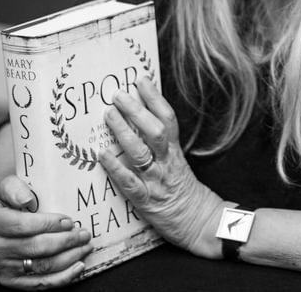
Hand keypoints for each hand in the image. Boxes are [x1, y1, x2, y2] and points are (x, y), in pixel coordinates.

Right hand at [0, 174, 93, 287]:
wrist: (0, 216)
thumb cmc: (9, 198)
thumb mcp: (7, 185)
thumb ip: (14, 188)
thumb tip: (26, 199)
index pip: (24, 226)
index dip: (49, 224)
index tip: (69, 221)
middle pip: (37, 248)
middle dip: (66, 241)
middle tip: (84, 234)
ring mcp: (2, 267)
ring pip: (42, 266)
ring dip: (69, 258)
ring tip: (85, 247)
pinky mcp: (11, 281)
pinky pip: (40, 284)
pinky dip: (62, 277)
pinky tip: (77, 266)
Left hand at [98, 76, 227, 257]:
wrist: (199, 222)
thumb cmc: (182, 189)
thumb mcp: (177, 161)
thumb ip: (163, 143)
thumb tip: (141, 117)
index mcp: (175, 151)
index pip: (167, 119)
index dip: (155, 98)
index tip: (142, 80)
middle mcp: (166, 162)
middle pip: (154, 131)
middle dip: (136, 111)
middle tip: (118, 94)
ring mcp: (156, 181)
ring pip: (141, 153)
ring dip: (123, 132)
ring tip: (109, 115)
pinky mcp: (146, 201)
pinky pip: (130, 183)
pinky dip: (115, 168)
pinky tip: (101, 155)